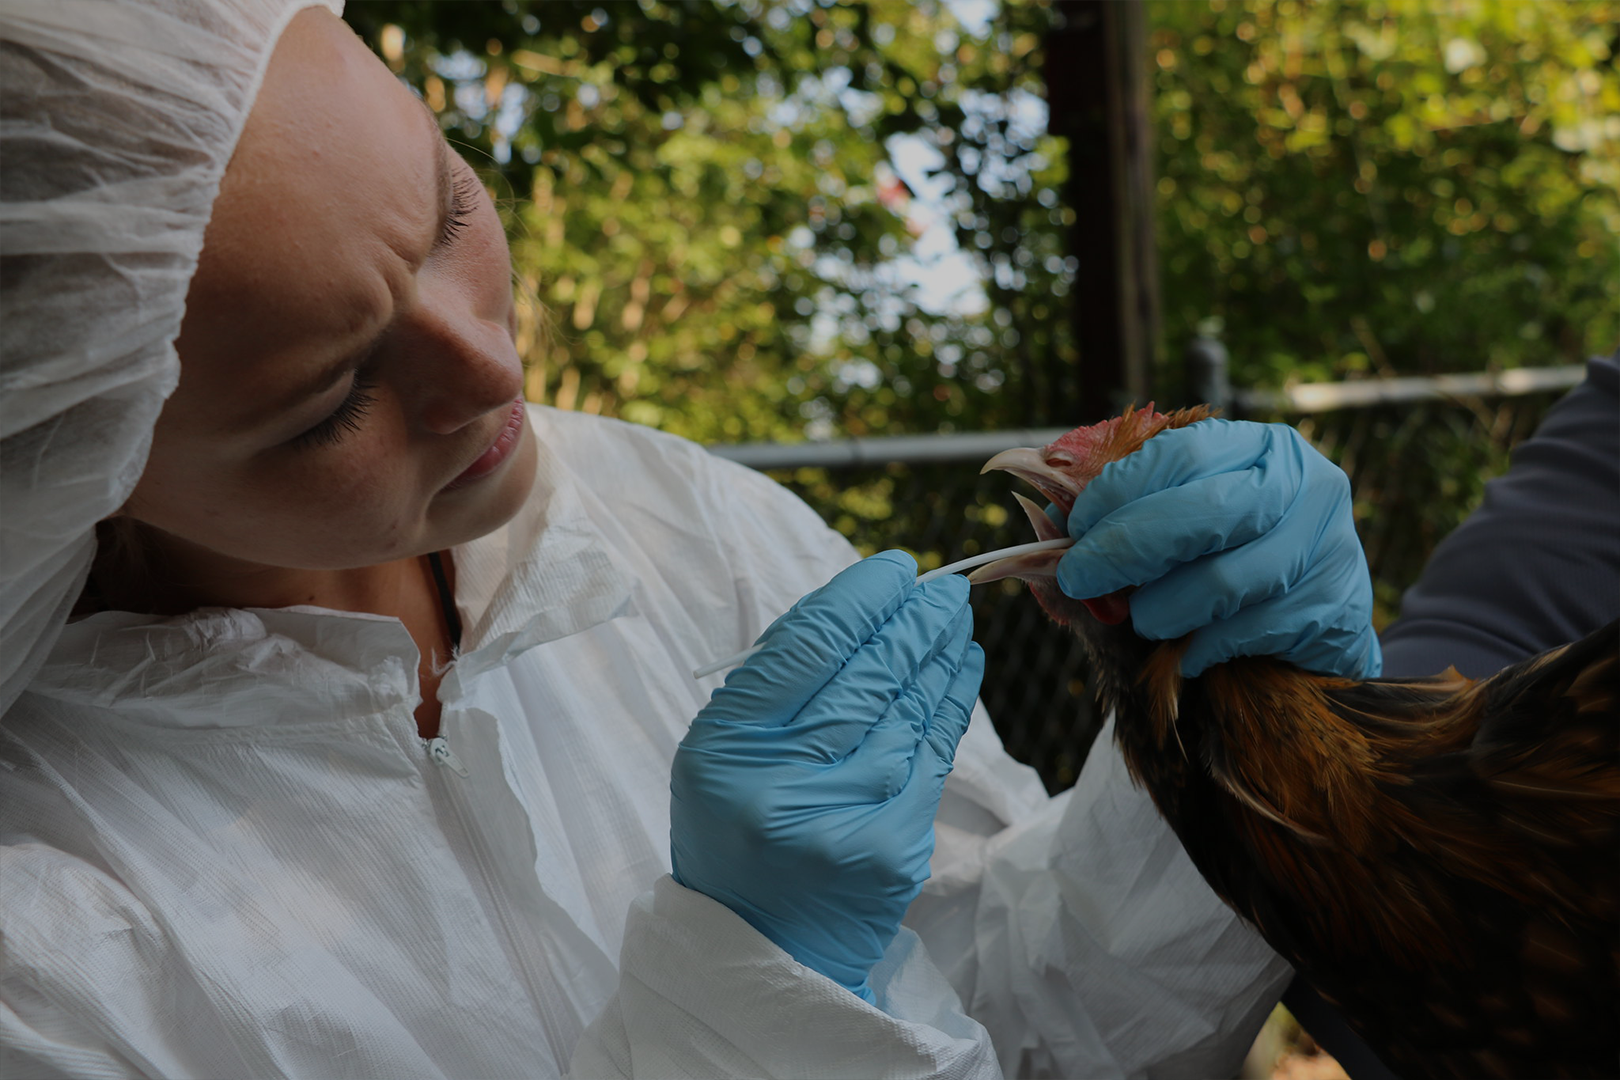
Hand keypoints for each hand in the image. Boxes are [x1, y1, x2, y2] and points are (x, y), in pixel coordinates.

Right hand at [670, 551, 983, 1002]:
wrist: (761, 948)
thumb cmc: (738, 831)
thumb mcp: (722, 754)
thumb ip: (776, 685)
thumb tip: (860, 608)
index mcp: (727, 747)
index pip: (809, 644)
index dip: (861, 596)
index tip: (894, 568)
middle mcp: (786, 780)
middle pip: (867, 671)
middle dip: (913, 617)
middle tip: (942, 586)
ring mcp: (847, 816)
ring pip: (909, 707)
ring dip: (940, 651)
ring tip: (954, 616)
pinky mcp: (896, 846)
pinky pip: (933, 752)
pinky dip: (950, 700)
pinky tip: (962, 667)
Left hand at [1055, 418, 1381, 678]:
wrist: (1313, 638)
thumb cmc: (1228, 572)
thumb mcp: (1180, 532)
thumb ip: (1121, 521)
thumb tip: (1042, 522)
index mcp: (1260, 448)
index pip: (1181, 454)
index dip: (1117, 492)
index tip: (1075, 527)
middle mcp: (1306, 484)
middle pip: (1204, 512)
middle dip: (1126, 548)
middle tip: (1081, 578)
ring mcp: (1332, 545)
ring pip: (1224, 581)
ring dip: (1162, 609)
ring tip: (1144, 621)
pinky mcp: (1338, 609)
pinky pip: (1250, 632)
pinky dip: (1202, 648)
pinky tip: (1188, 653)